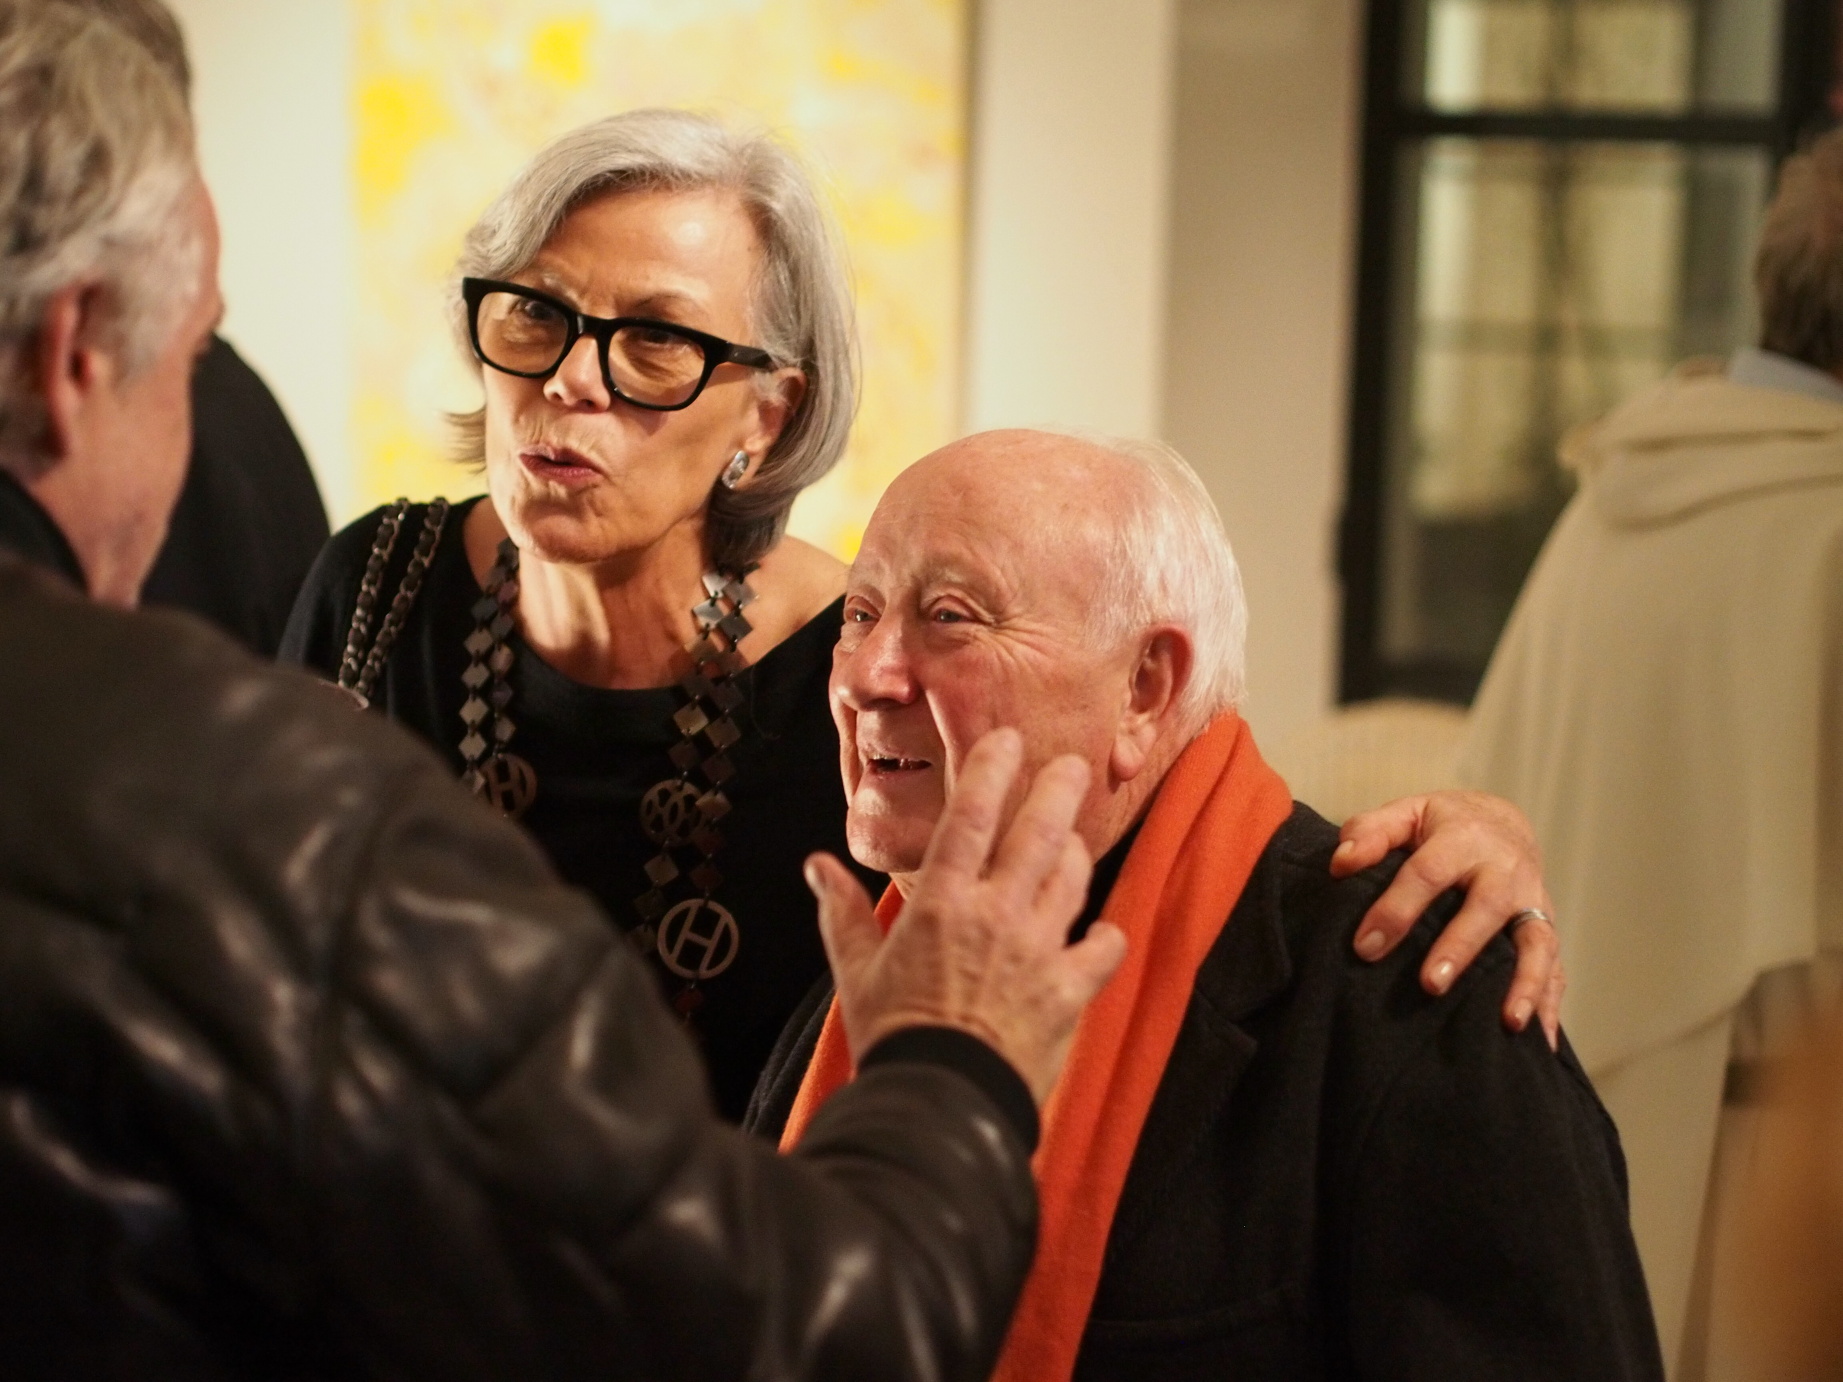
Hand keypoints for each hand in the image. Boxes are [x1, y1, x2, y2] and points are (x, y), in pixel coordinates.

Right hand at [805, 728, 1128, 1103]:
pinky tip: (1102, 933)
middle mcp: (996, 915)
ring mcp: (1039, 951)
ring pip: (1072, 879)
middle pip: (1038, 832)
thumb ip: (841, 913)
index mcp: (941, 903)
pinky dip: (1105, 937)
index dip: (993, 769)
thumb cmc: (893, 1038)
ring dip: (1075, 853)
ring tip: (1072, 842)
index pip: (972, 816)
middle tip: (1074, 764)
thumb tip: (818, 866)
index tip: (1008, 738)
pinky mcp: (1069, 992)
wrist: (940, 1105)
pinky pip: (1103, 948)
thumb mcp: (856, 973)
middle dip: (1060, 789)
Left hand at [1331, 790, 1564, 1049]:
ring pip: (1536, 941)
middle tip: (1430, 985)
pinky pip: (1556, 967)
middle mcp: (1505, 870)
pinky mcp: (1547, 928)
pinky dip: (1551, 1003)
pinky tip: (1540, 1041)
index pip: (1427, 873)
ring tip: (1508, 1022)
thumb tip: (1340, 864)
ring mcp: (1532, 901)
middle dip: (1460, 947)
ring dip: (1524, 982)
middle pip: (1486, 908)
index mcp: (1463, 839)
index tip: (1366, 947)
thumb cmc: (1441, 826)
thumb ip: (1370, 832)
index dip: (1397, 909)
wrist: (1504, 823)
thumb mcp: (1405, 814)